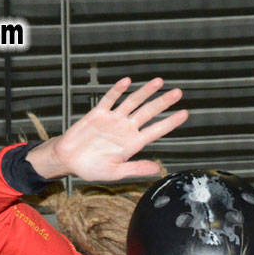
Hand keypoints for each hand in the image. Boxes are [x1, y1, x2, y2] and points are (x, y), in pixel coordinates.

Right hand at [26, 77, 187, 180]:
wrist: (69, 161)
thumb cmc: (92, 168)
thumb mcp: (115, 172)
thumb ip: (135, 168)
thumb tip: (157, 170)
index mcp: (132, 144)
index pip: (156, 131)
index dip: (170, 122)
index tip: (184, 113)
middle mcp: (126, 129)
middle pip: (148, 112)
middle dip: (163, 102)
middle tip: (178, 93)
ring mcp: (113, 120)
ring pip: (132, 102)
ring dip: (145, 92)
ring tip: (159, 82)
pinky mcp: (98, 114)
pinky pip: (110, 99)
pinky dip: (118, 90)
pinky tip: (127, 82)